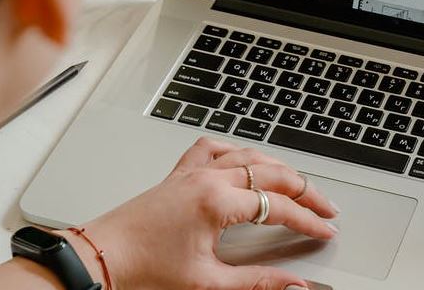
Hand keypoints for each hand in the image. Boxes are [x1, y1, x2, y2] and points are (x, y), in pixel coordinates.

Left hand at [63, 137, 337, 289]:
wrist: (99, 259)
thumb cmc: (142, 269)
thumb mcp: (206, 283)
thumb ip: (256, 281)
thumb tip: (292, 284)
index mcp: (217, 202)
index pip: (278, 207)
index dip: (307, 221)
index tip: (324, 231)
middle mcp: (208, 179)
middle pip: (273, 173)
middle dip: (305, 190)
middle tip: (325, 207)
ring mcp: (193, 172)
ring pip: (249, 155)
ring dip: (279, 168)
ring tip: (299, 183)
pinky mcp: (179, 174)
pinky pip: (214, 148)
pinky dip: (237, 150)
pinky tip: (245, 158)